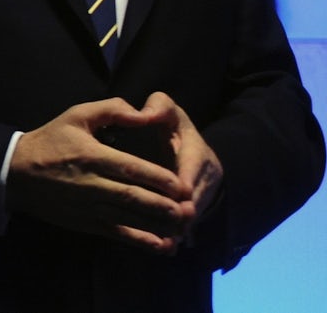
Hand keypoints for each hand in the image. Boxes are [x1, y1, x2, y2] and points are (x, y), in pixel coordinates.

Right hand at [6, 97, 192, 253]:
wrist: (15, 172)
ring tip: (182, 228)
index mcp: (92, 155)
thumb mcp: (76, 115)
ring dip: (157, 225)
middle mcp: (91, 183)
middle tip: (190, 210)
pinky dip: (139, 241)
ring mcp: (88, 206)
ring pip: (128, 218)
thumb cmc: (50, 140)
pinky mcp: (85, 222)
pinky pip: (116, 234)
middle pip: (134, 197)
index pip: (131, 168)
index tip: (182, 185)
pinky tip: (160, 245)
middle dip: (164, 206)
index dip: (159, 179)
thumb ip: (112, 110)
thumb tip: (143, 113)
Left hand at [142, 90, 224, 229]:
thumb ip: (159, 107)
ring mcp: (204, 194)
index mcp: (199, 152)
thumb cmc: (171, 126)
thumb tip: (145, 113)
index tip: (182, 193)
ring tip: (166, 241)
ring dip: (181, 226)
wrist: (190, 148)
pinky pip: (190, 223)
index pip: (195, 166)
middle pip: (198, 197)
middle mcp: (207, 176)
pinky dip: (179, 233)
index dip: (188, 180)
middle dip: (185, 211)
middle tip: (172, 225)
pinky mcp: (197, 207)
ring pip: (195, 213)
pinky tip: (165, 247)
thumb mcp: (168, 112)